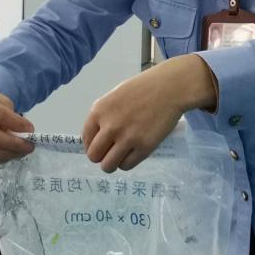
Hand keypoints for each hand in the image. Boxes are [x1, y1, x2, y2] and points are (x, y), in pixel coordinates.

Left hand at [82, 55, 217, 172]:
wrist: (169, 88)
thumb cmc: (142, 89)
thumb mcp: (114, 98)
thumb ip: (103, 117)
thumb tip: (97, 139)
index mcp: (98, 111)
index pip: (86, 140)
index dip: (93, 145)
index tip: (102, 145)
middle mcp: (109, 127)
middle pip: (94, 156)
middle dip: (101, 157)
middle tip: (111, 152)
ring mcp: (127, 138)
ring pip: (108, 166)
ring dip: (113, 164)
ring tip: (121, 156)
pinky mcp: (144, 147)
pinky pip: (127, 166)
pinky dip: (128, 163)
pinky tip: (134, 153)